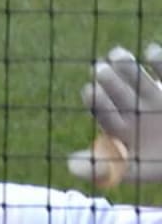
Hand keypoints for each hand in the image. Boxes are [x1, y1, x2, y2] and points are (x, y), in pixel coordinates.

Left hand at [68, 43, 161, 182]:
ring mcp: (155, 99)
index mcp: (118, 127)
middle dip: (108, 80)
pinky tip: (150, 51)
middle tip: (99, 69)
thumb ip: (102, 170)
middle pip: (117, 92)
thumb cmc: (155, 165)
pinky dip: (159, 61)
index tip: (90, 90)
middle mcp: (133, 109)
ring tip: (116, 54)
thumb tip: (70, 166)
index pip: (103, 111)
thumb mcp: (130, 172)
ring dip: (127, 67)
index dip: (96, 100)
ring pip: (138, 79)